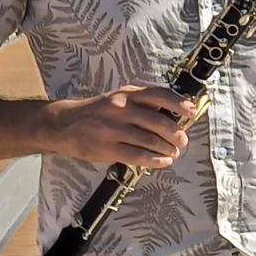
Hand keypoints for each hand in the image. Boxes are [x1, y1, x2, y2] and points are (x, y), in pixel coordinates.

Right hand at [43, 85, 195, 168]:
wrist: (63, 124)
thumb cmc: (96, 112)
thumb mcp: (117, 98)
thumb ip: (140, 103)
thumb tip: (172, 114)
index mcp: (126, 94)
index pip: (158, 95)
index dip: (179, 103)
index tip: (191, 112)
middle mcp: (121, 109)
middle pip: (159, 121)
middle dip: (176, 134)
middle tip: (182, 141)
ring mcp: (113, 129)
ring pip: (150, 141)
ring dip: (167, 149)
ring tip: (174, 153)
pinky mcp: (107, 148)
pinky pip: (137, 156)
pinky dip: (155, 161)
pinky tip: (163, 162)